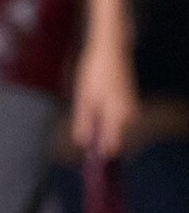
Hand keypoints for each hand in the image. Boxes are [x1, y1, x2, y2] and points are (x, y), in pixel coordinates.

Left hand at [71, 37, 136, 158]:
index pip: (111, 147)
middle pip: (115, 140)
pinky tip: (93, 118)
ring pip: (116, 131)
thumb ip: (83, 122)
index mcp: (118, 116)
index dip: (98, 156)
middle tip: (80, 141)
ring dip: (101, 132)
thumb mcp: (83, 98)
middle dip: (98, 144)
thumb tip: (83, 144)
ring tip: (85, 126)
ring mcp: (131, 109)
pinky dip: (106, 124)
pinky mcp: (129, 103)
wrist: (111, 49)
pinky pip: (118, 122)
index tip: (86, 162)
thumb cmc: (95, 72)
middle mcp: (129, 116)